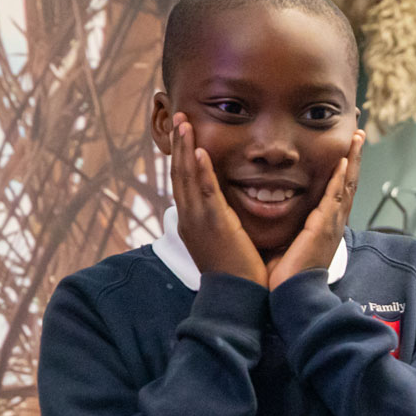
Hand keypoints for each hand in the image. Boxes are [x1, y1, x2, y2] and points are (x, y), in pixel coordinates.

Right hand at [170, 114, 265, 284]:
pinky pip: (204, 192)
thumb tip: (227, 210)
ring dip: (185, 148)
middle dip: (179, 144)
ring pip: (187, 177)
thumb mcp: (225, 240)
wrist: (237, 298)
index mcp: (193, 222)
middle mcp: (190, 218)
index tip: (183, 134)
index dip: (182, 157)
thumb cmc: (237, 272)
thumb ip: (223, 221)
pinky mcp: (213, 225)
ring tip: (184, 123)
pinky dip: (199, 170)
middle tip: (178, 118)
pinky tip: (198, 151)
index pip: (184, 182)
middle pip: (179, 174)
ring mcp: (198, 221)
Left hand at [266, 131, 363, 288]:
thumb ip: (287, 227)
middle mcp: (334, 222)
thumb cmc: (286, 276)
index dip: (343, 170)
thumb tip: (273, 213)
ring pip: (348, 184)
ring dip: (353, 159)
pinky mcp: (324, 227)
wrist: (292, 296)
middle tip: (358, 134)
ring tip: (357, 137)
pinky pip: (336, 197)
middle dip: (354, 157)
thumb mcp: (288, 244)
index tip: (345, 151)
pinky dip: (341, 178)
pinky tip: (343, 161)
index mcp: (325, 226)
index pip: (338, 191)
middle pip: (350, 183)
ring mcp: (332, 224)